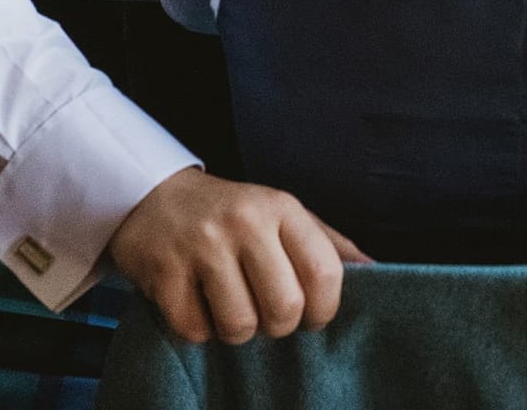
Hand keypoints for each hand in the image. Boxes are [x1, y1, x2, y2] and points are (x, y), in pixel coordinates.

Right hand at [108, 167, 368, 344]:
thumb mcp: (282, 214)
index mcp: (281, 207)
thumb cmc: (231, 214)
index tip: (312, 316)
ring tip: (229, 306)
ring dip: (237, 330)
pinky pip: (195, 330)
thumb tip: (375, 272)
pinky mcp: (163, 271)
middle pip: (284, 307)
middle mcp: (243, 221)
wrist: (151, 196)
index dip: (324, 310)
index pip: (325, 273)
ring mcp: (200, 245)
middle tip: (266, 313)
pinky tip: (196, 303)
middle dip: (279, 326)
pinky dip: (199, 330)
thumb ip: (328, 244)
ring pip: (239, 325)